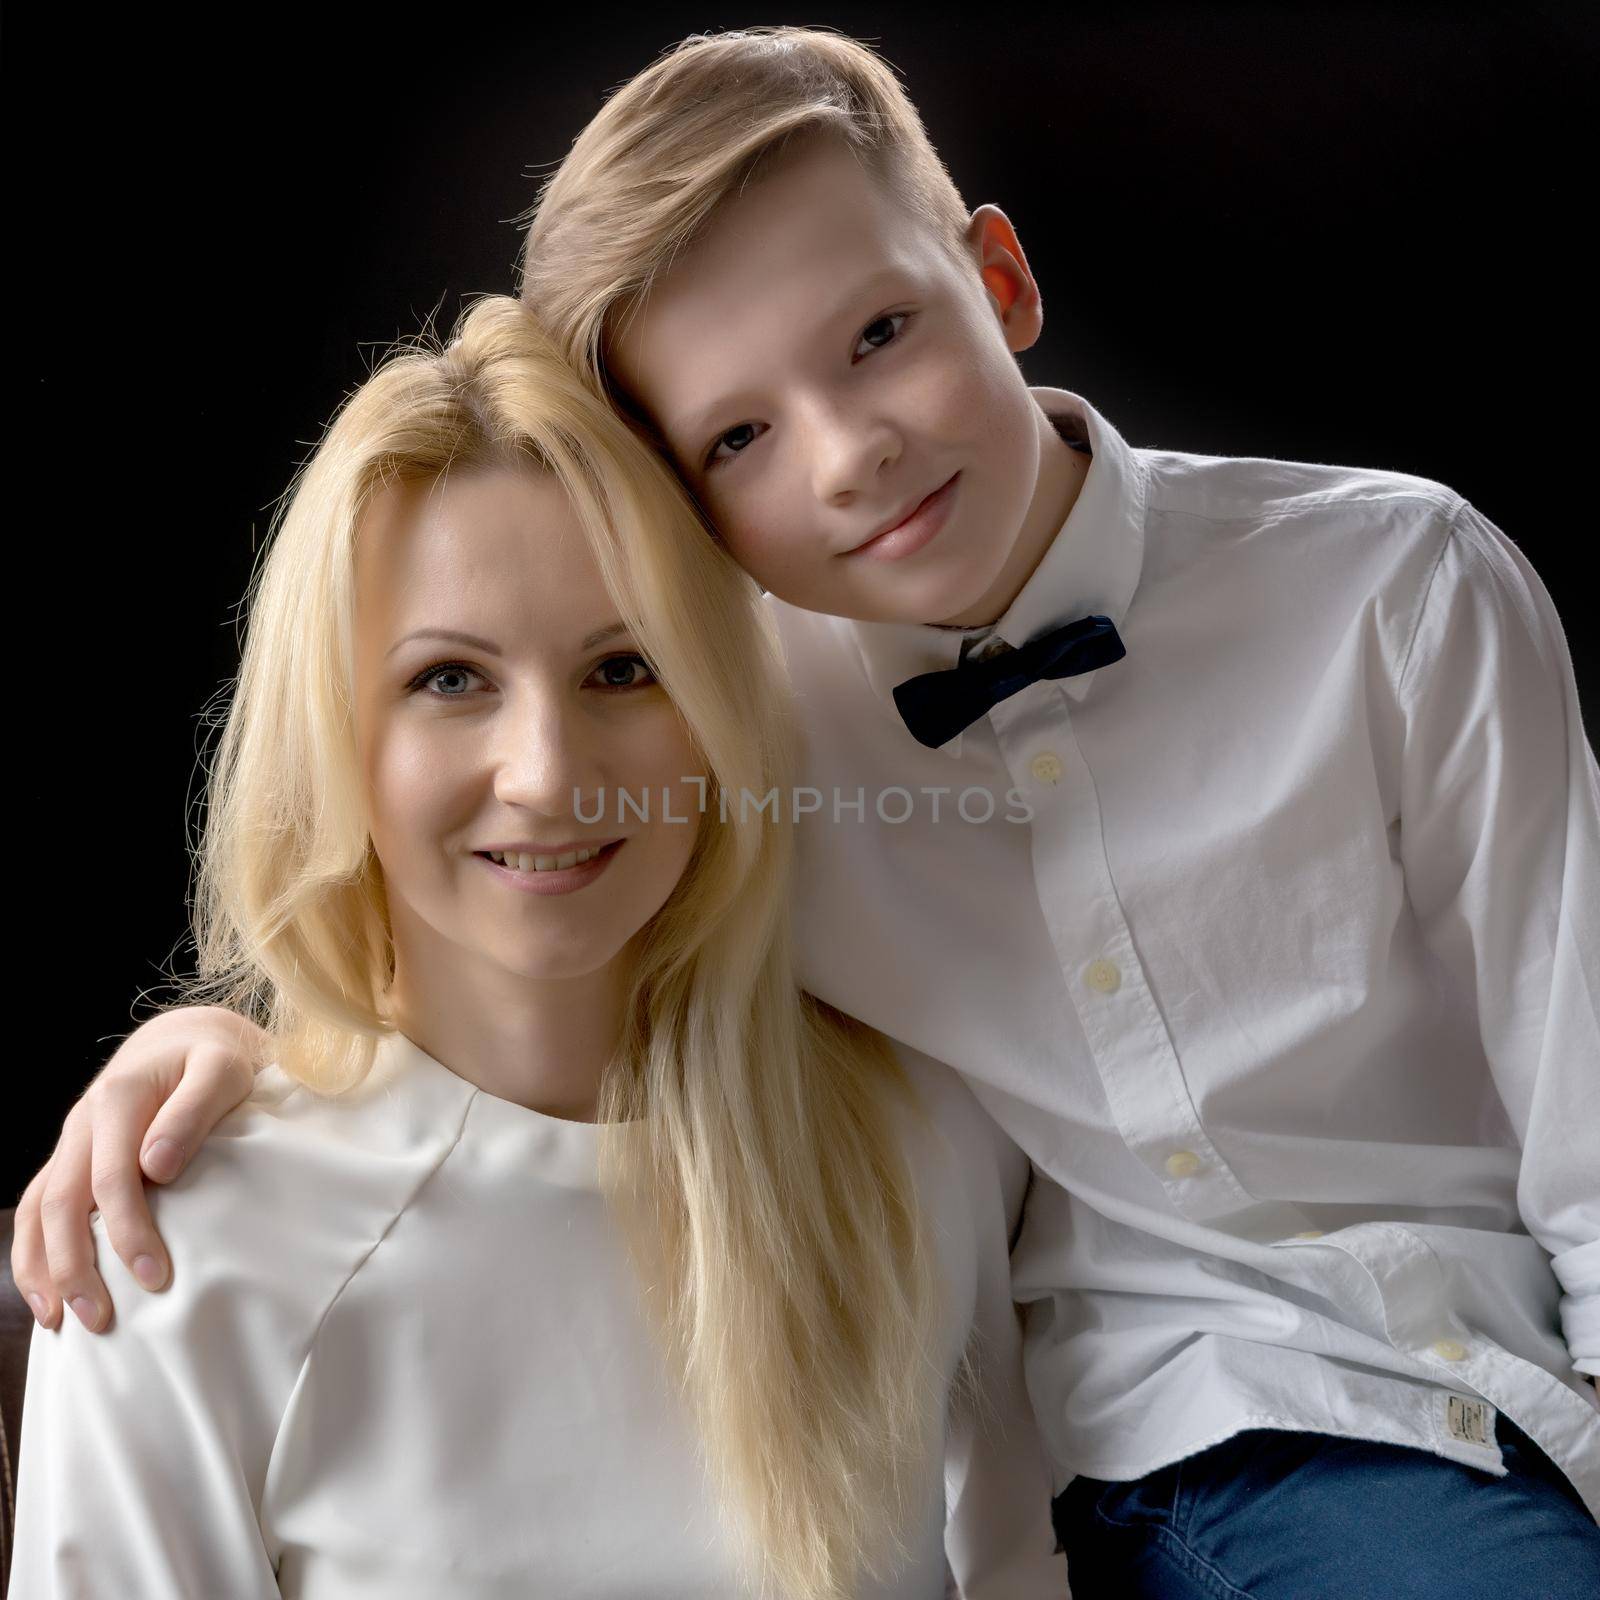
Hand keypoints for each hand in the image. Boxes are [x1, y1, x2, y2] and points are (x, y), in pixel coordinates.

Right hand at [12, 1006, 266, 1332]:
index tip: (156, 1278)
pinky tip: (47, 1295)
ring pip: (38, 1209)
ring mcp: (71, 1141)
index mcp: (119, 1098)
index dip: (129, 1231)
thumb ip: (193, 1111)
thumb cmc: (215, 1059)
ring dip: (44, 1268)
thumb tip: (157, 1168)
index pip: (112, 1178)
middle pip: (63, 1202)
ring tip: (62, 1321)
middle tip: (102, 1319)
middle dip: (76, 1266)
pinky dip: (34, 1253)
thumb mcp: (222, 1071)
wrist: (188, 1038)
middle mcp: (83, 1122)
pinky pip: (36, 1208)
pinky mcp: (70, 1157)